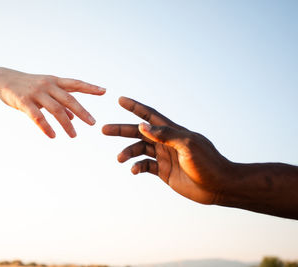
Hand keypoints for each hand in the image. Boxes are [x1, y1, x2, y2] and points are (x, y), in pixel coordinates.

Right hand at [0, 69, 105, 137]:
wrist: (1, 79)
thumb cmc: (27, 85)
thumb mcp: (45, 91)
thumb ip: (59, 102)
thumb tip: (73, 117)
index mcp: (54, 81)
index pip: (76, 84)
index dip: (90, 87)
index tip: (104, 91)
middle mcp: (48, 85)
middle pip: (69, 99)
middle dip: (82, 112)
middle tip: (93, 123)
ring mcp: (36, 93)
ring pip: (56, 109)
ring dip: (66, 124)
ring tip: (74, 136)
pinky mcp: (24, 101)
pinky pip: (38, 117)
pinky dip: (46, 127)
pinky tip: (52, 136)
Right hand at [102, 96, 234, 204]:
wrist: (218, 186)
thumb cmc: (207, 163)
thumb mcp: (187, 145)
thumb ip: (165, 135)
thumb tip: (142, 125)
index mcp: (172, 131)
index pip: (150, 115)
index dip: (135, 107)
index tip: (120, 100)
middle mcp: (166, 142)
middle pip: (139, 132)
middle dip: (121, 130)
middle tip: (104, 129)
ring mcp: (164, 156)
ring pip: (139, 149)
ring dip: (128, 152)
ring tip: (120, 158)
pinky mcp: (164, 171)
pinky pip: (145, 166)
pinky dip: (137, 167)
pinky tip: (134, 170)